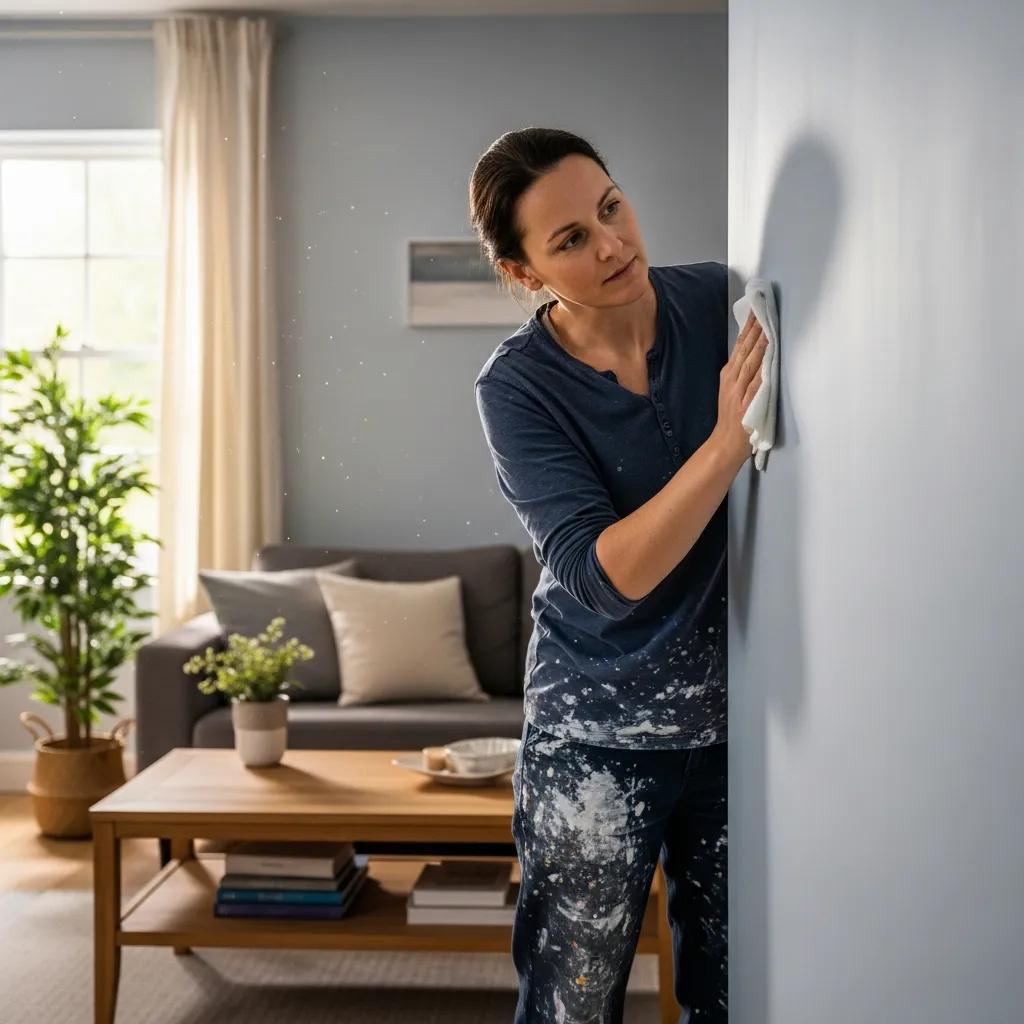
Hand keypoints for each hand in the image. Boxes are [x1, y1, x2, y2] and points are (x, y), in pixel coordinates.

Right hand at [712, 309, 767, 468]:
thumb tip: (755, 351)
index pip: (739, 346)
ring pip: (750, 362)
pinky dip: (762, 366)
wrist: (725, 443)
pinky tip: (768, 355)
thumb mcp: (731, 390)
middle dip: (754, 329)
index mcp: (728, 375)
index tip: (756, 310)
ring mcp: (738, 391)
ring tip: (767, 325)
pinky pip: (756, 381)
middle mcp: (732, 380)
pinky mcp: (746, 402)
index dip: (748, 328)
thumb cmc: (732, 418)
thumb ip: (742, 373)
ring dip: (759, 343)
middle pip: (744, 350)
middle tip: (763, 309)